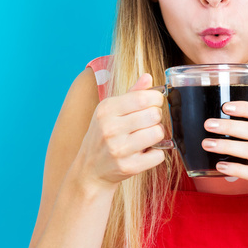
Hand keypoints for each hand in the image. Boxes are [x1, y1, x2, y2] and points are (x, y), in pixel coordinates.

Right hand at [74, 73, 166, 190]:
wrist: (89, 171)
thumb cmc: (103, 136)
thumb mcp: (110, 111)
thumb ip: (132, 93)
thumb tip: (148, 76)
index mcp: (107, 110)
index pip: (144, 98)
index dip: (156, 99)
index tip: (154, 103)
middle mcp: (110, 128)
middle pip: (154, 115)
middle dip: (156, 118)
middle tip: (148, 123)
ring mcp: (119, 149)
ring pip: (158, 133)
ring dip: (157, 135)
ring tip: (146, 137)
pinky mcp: (128, 167)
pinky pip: (158, 155)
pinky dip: (156, 154)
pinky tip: (144, 152)